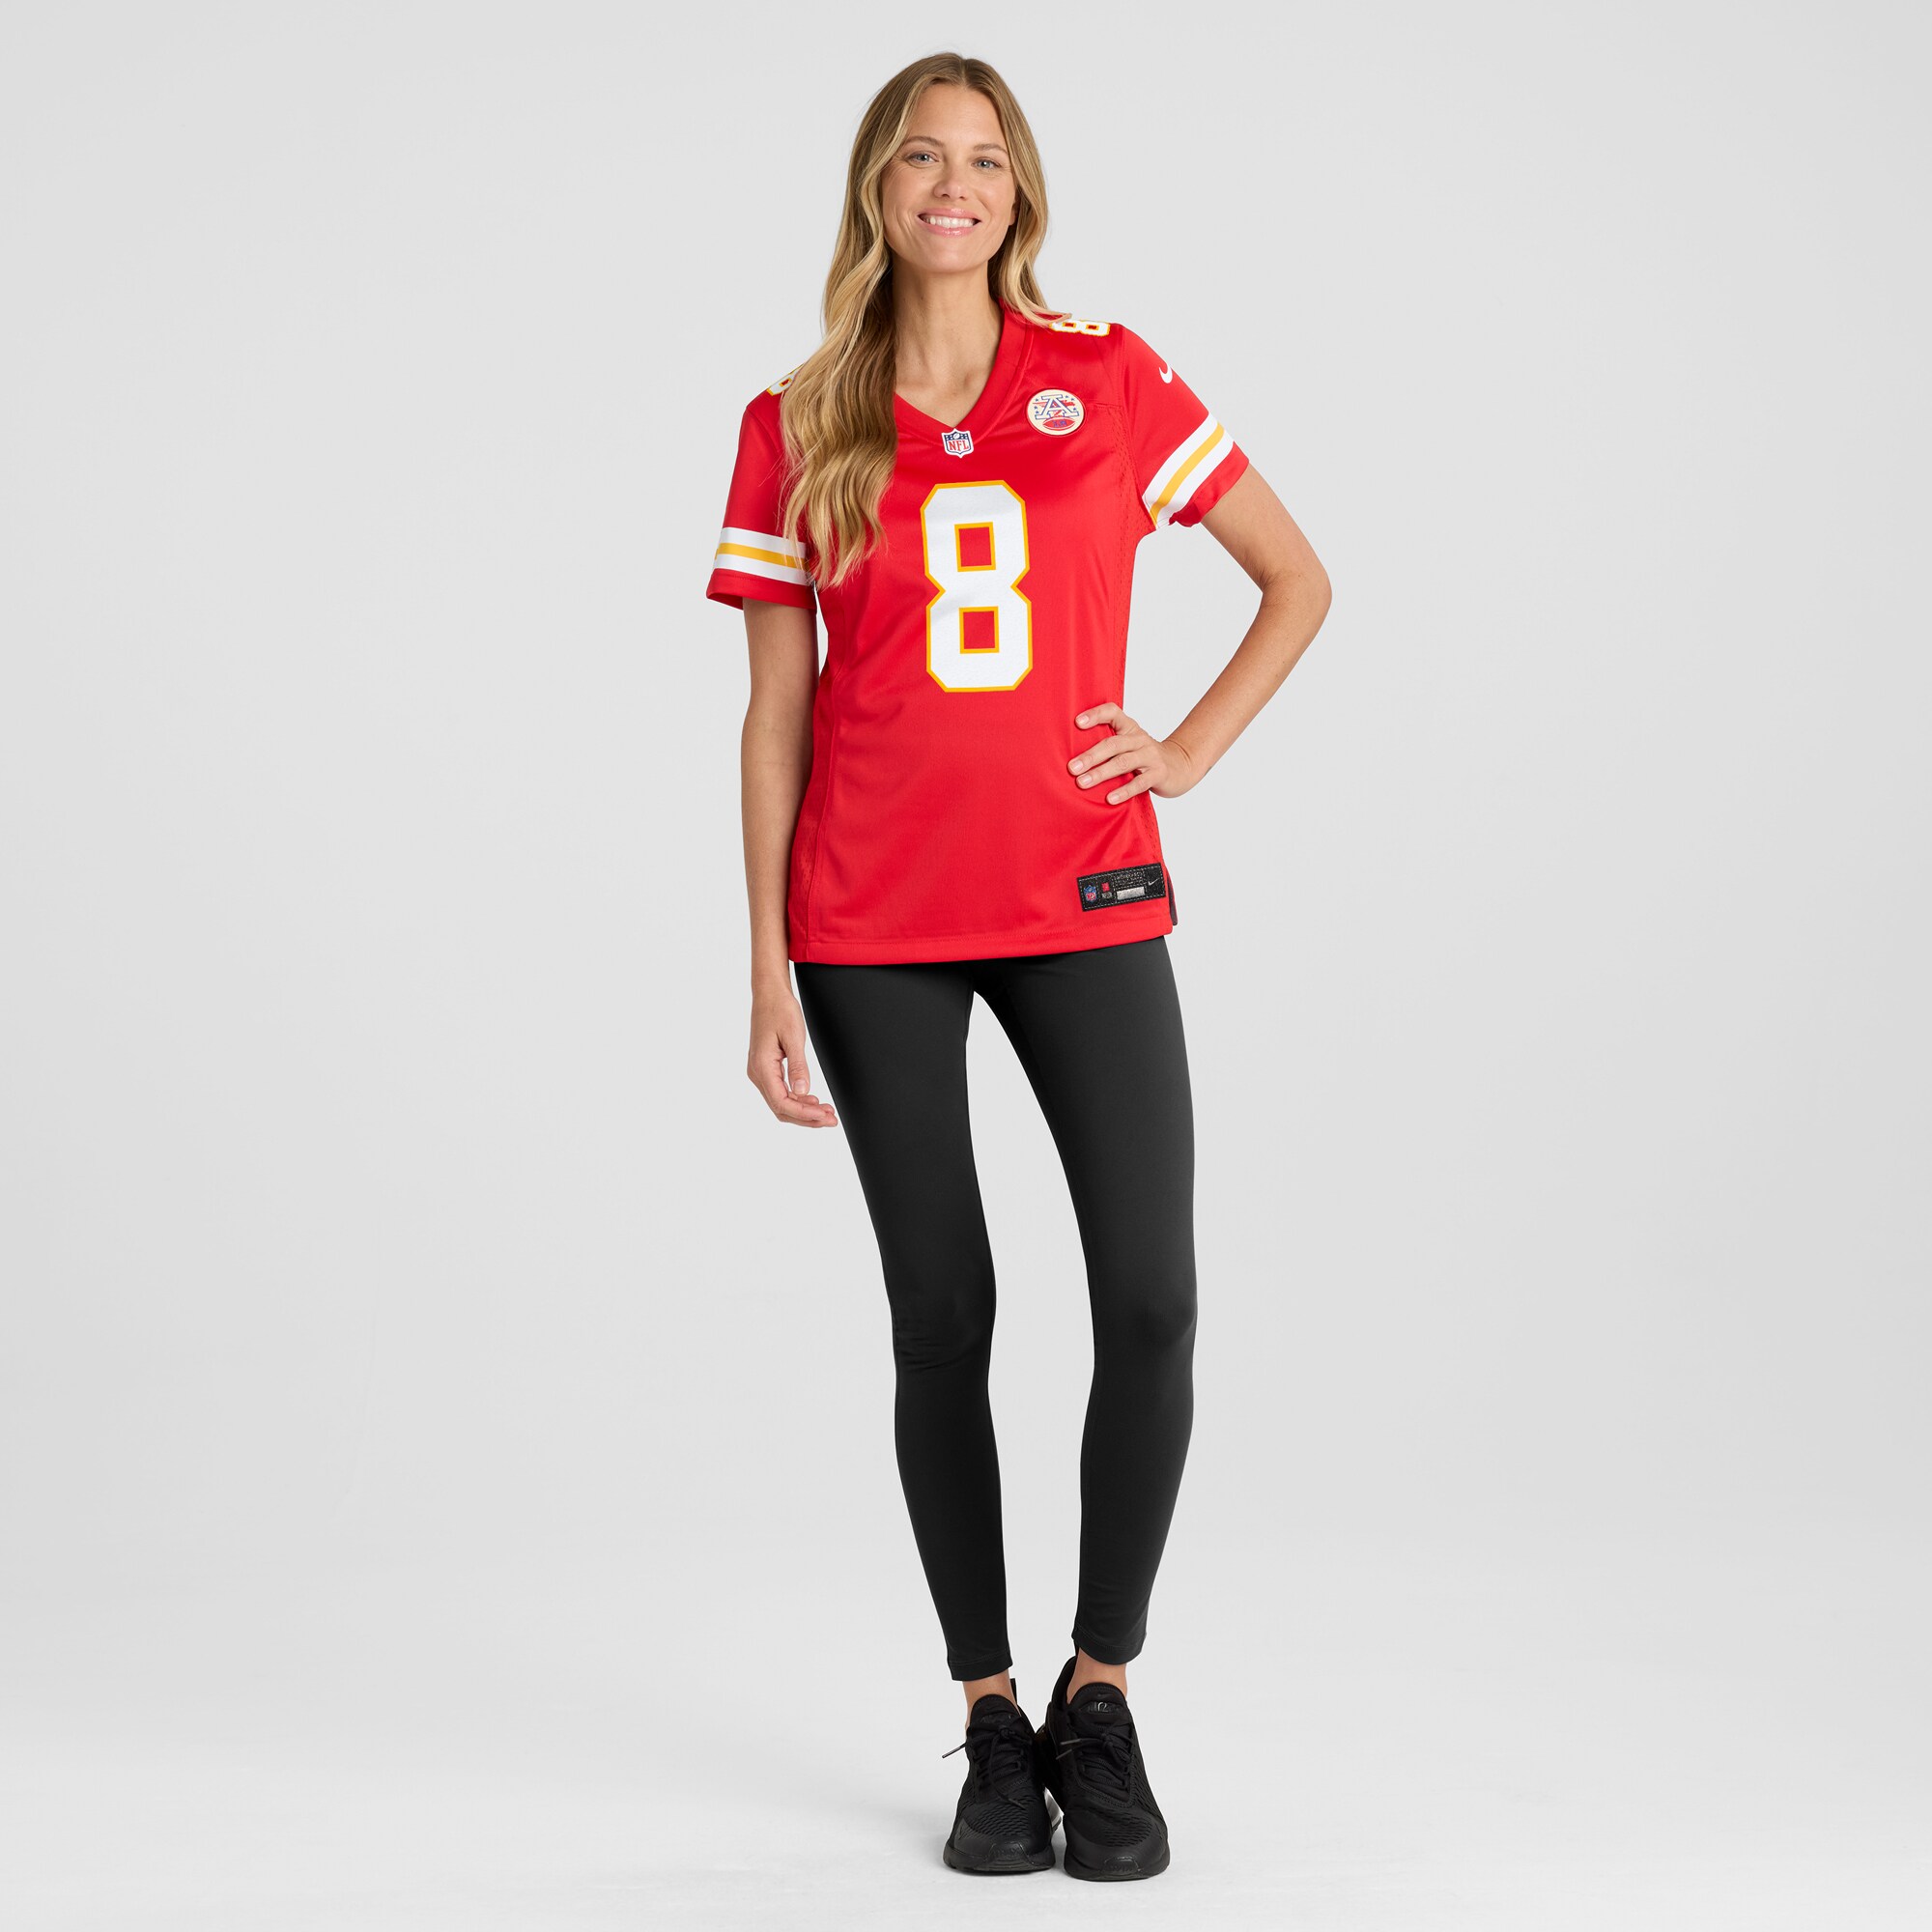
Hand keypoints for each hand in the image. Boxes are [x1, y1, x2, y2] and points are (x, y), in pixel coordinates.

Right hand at [748, 984, 838, 1127]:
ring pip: (780, 1103)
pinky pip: (780, 1092)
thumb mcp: (793, 1037)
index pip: (782, 1102)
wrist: (769, 994)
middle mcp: (757, 1073)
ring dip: (803, 1111)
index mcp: (762, 1067)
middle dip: (807, 1118)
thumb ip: (798, 1066)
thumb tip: (803, 1092)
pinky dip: (797, 1101)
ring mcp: (760, 1072)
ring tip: (827, 1112)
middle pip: (781, 1108)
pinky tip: (813, 1101)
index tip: (824, 1116)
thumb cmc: (780, 1010)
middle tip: (831, 1119)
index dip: (804, 1114)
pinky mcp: (765, 1069)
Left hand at [1067, 702, 1200, 802]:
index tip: (1077, 723)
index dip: (1095, 715)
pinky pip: (1139, 783)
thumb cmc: (1144, 757)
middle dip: (1090, 756)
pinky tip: (1109, 799)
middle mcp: (1139, 739)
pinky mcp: (1159, 774)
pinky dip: (1124, 791)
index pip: (1112, 712)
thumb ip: (1108, 745)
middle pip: (1113, 744)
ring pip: (1123, 763)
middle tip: (1071, 768)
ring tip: (1082, 783)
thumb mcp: (1128, 744)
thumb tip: (1072, 758)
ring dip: (1101, 773)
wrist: (1181, 766)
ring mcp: (1150, 756)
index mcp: (1129, 728)